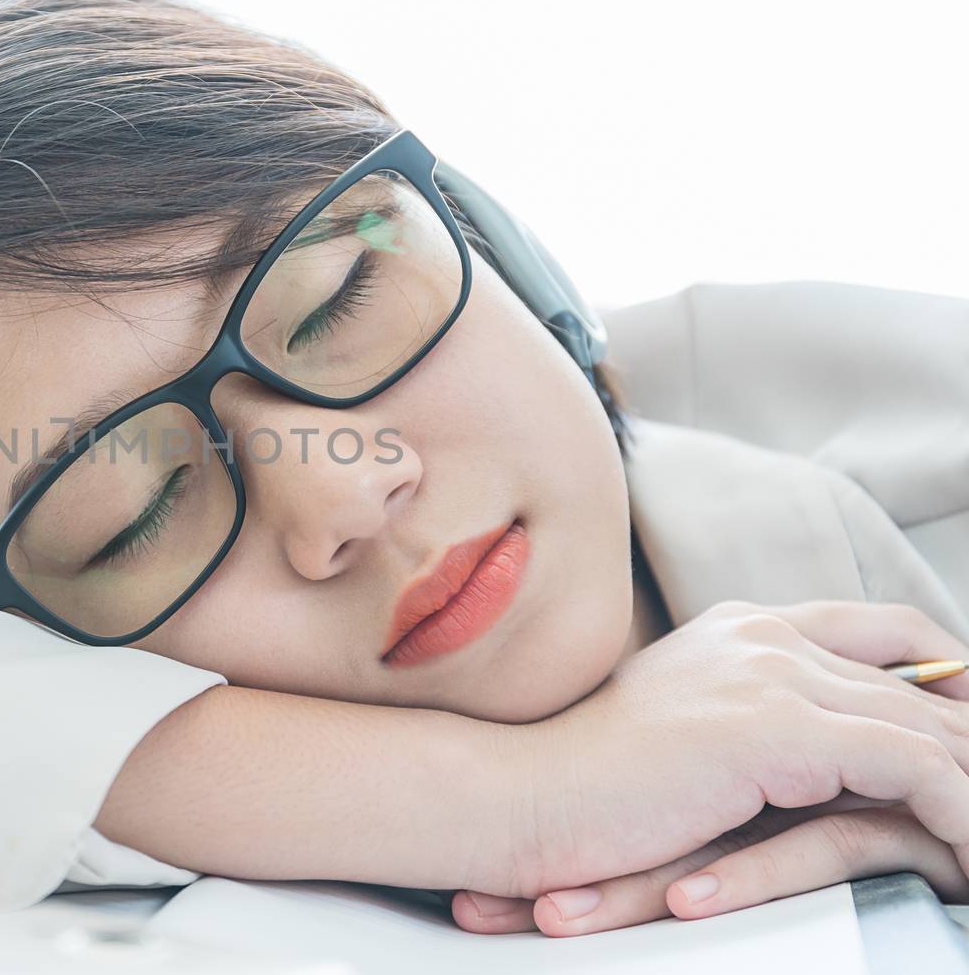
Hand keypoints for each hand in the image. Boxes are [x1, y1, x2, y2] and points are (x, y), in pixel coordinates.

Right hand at [475, 599, 968, 911]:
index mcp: (741, 626)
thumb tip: (835, 763)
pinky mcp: (773, 730)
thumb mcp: (686, 735)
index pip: (888, 632)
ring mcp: (767, 674)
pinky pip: (914, 768)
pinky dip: (961, 813)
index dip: (955, 680)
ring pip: (932, 725)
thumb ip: (759, 725)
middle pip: (925, 681)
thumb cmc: (582, 783)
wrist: (515, 793)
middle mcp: (761, 633)